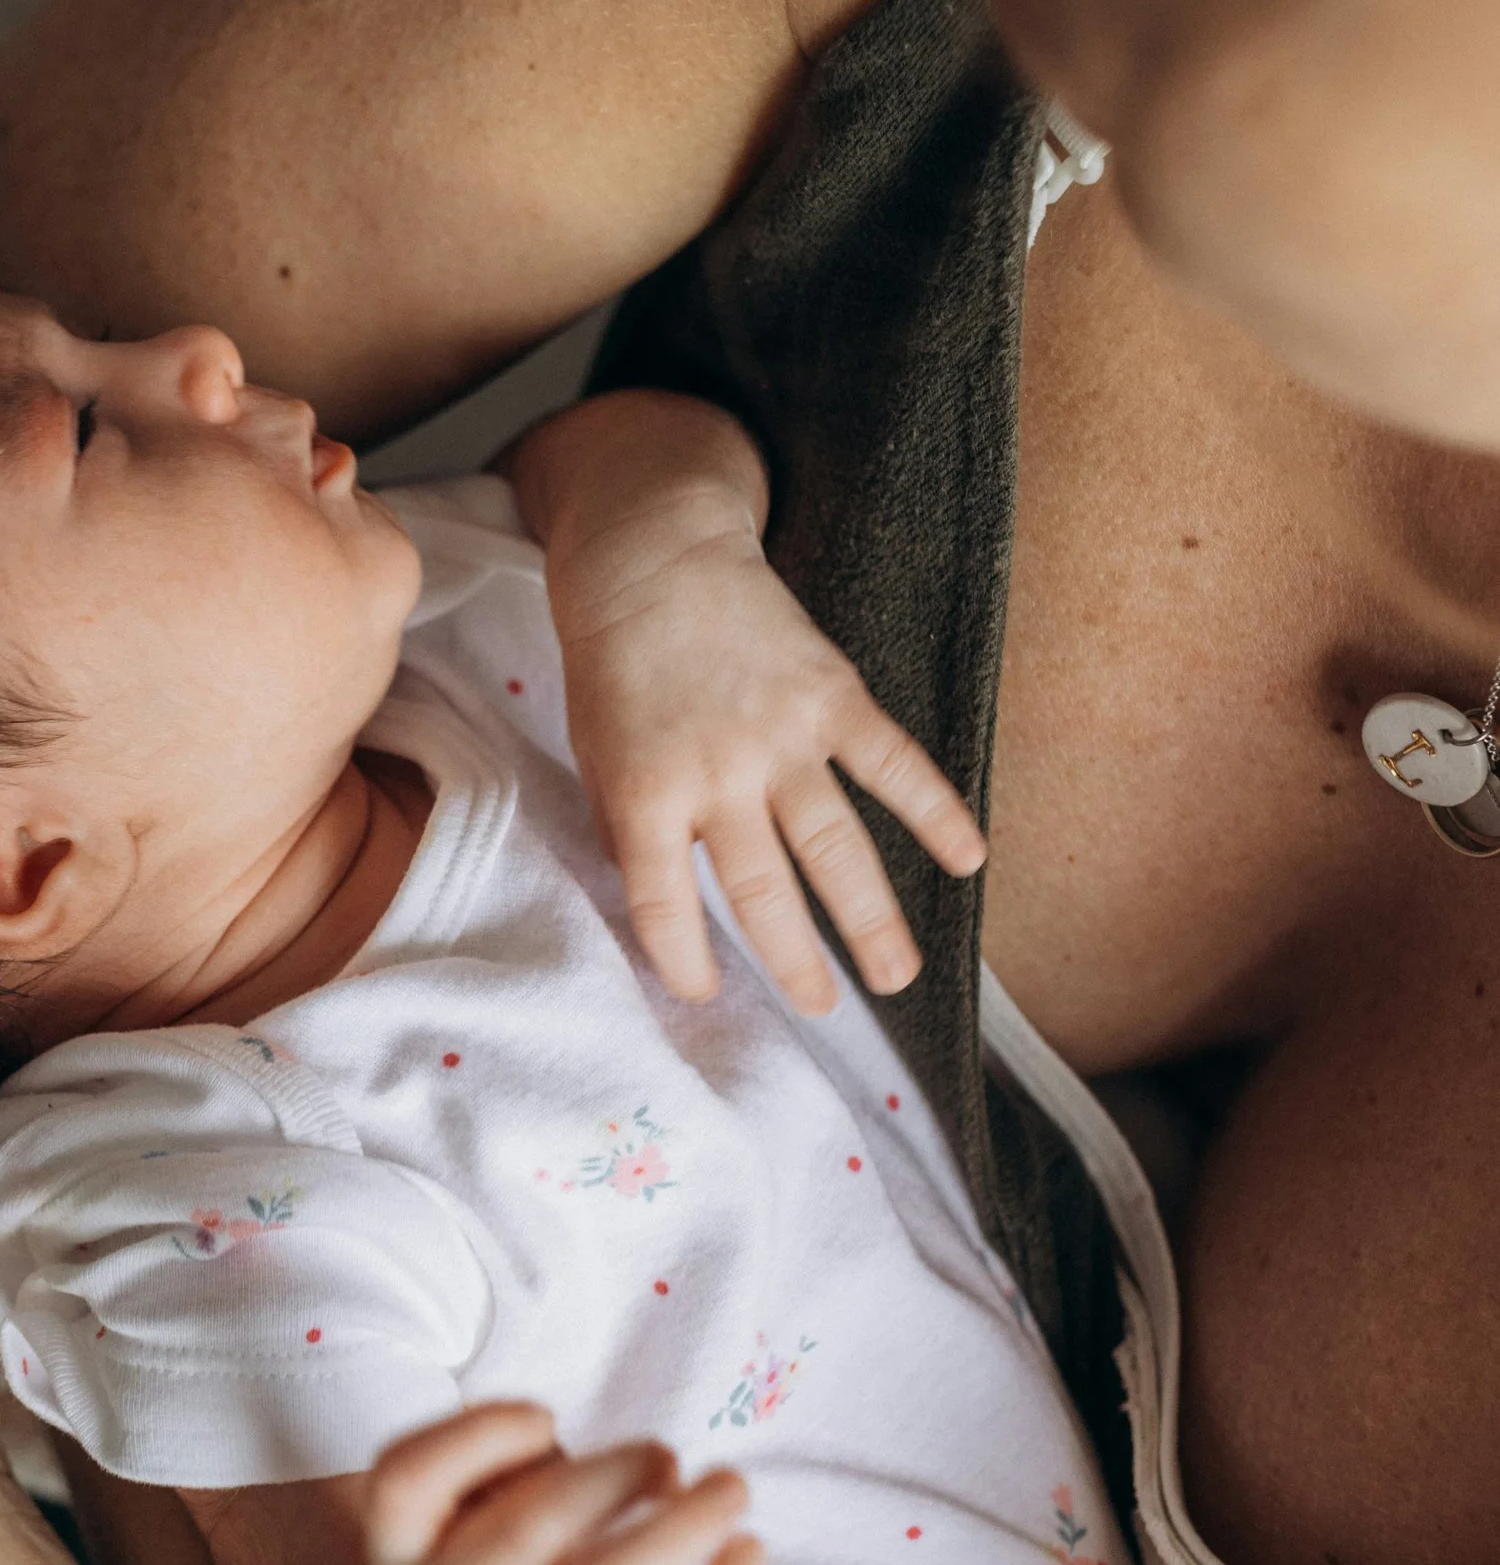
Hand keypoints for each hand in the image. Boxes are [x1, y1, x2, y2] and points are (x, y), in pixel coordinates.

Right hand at [365, 1401, 758, 1564]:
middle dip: (610, 1477)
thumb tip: (654, 1468)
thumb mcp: (473, 1512)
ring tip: (731, 1486)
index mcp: (398, 1551)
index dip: (481, 1432)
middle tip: (666, 1452)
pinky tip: (747, 1552)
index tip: (549, 1417)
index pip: (406, 1481)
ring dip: (677, 1530)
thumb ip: (525, 1469)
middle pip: (522, 1534)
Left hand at [513, 390, 984, 1013]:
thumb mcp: (594, 750)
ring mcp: (783, 738)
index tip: (706, 994)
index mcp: (645, 793)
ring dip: (872, 921)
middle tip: (820, 1010)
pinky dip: (938, 813)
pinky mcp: (833, 699)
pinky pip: (896, 767)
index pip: (665, 905)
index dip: (684, 962)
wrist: (654, 554)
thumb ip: (629, 825)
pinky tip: (969, 860)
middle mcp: (718, 776)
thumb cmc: (614, 661)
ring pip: (837, 850)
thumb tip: (663, 902)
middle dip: (795, 962)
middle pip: (764, 893)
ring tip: (897, 978)